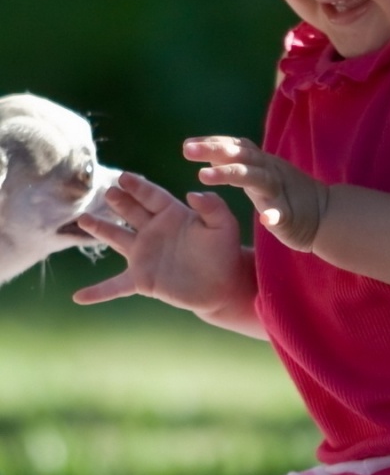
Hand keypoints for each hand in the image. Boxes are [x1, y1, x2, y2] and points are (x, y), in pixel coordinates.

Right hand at [72, 171, 250, 316]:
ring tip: (82, 219)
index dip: (137, 186)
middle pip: (130, 211)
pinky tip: (79, 297)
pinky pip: (116, 286)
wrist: (222, 285)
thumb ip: (213, 207)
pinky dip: (98, 292)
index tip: (123, 177)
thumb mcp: (224, 225)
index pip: (151, 196)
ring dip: (99, 229)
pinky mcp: (142, 279)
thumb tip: (193, 193)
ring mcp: (145, 254)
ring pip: (116, 238)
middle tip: (107, 192)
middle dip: (119, 201)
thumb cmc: (224, 251)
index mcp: (172, 214)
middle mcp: (154, 231)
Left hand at [183, 136, 328, 252]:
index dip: (212, 143)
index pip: (235, 146)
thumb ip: (235, 162)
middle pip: (240, 155)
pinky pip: (281, 214)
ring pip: (255, 178)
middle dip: (214, 150)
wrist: (324, 214)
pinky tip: (264, 219)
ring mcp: (279, 192)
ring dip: (230, 173)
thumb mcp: (257, 174)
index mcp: (260, 162)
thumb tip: (206, 151)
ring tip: (204, 176)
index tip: (188, 145)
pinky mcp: (290, 216)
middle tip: (186, 150)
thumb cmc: (284, 193)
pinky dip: (273, 215)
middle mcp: (268, 171)